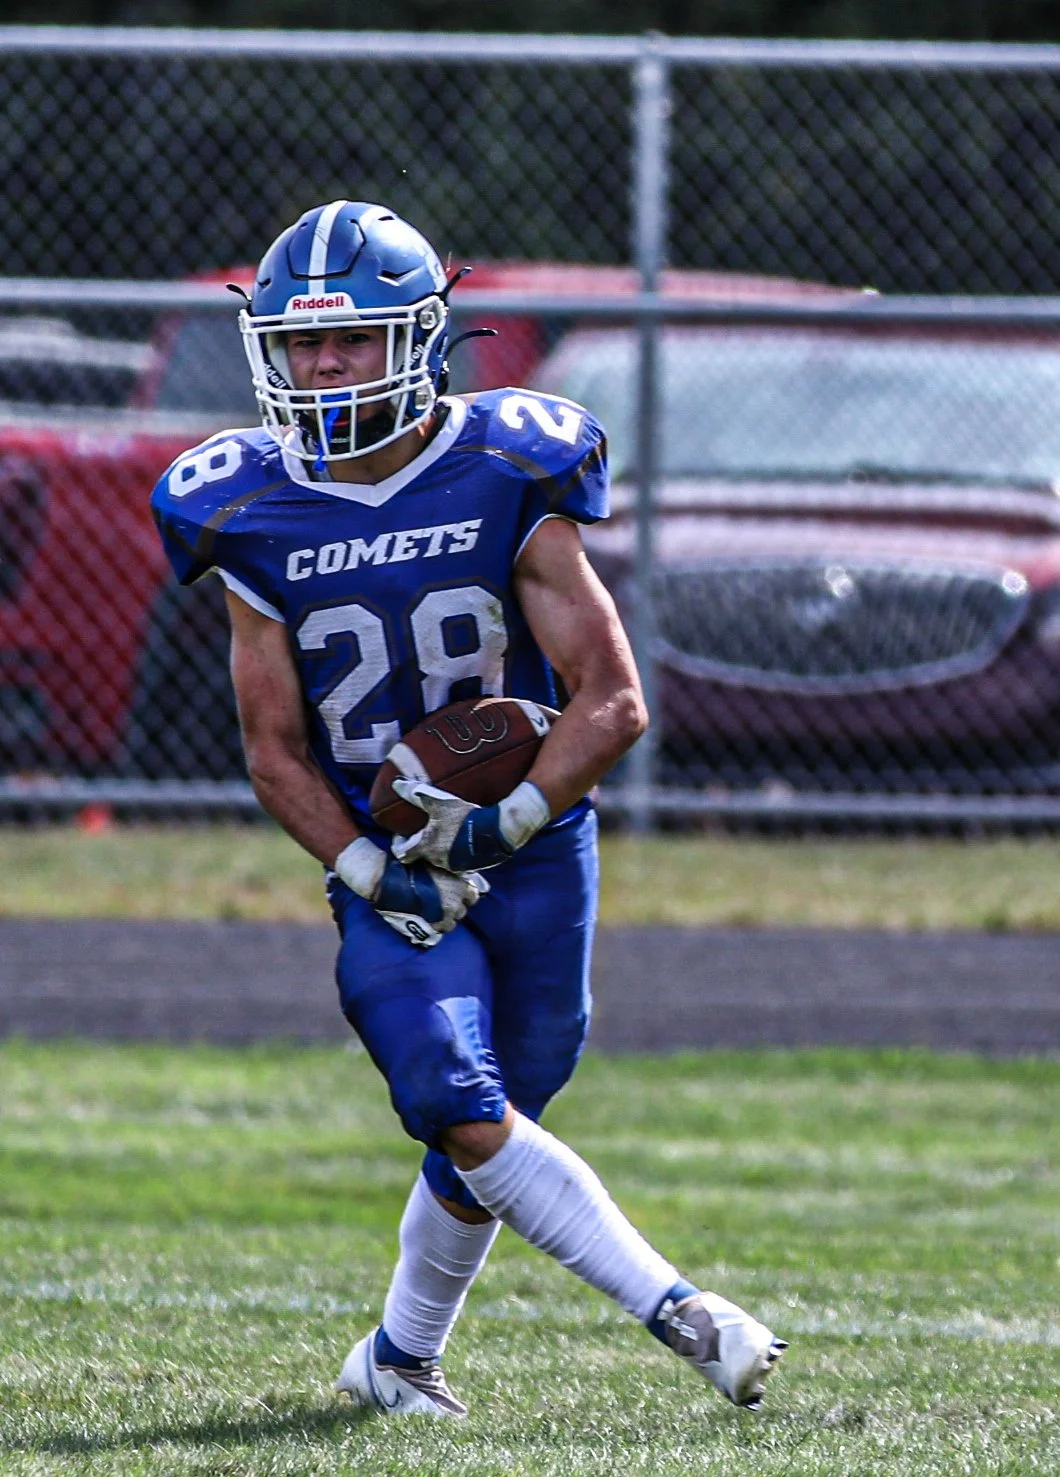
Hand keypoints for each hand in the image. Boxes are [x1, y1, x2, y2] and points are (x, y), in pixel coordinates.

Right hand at [333, 836, 487, 947]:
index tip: (455, 892)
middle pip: (462, 910)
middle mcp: (457, 904)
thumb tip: (456, 873)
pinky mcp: (432, 929)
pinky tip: (426, 921)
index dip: (463, 894)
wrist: (390, 882)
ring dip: (445, 918)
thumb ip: (449, 870)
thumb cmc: (411, 867)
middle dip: (454, 906)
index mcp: (462, 886)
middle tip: (442, 901)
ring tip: (433, 912)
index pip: (473, 895)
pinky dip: (435, 927)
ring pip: (452, 923)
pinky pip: (439, 932)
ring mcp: (445, 918)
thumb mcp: (436, 863)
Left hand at [391, 778, 550, 871]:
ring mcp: (455, 866)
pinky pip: (456, 862)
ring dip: (439, 849)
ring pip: (440, 859)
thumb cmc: (466, 818)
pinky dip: (455, 852)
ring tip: (446, 832)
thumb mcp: (439, 803)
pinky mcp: (470, 867)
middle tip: (426, 829)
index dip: (399, 843)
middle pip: (422, 856)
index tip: (404, 833)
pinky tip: (462, 839)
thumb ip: (416, 794)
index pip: (402, 854)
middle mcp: (438, 861)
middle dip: (421, 844)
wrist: (498, 831)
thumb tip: (397, 784)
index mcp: (427, 848)